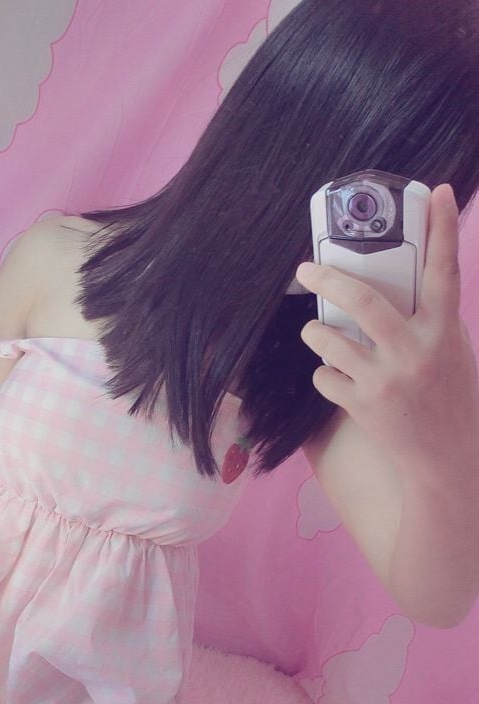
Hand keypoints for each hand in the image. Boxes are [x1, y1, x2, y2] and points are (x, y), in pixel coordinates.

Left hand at [296, 184, 478, 485]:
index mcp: (444, 332)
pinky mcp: (362, 405)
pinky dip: (324, 372)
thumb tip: (398, 282)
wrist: (446, 459)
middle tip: (305, 267)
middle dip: (328, 276)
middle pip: (364, 300)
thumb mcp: (450, 350)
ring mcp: (386, 380)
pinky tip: (336, 377)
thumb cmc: (448, 397)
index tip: (436, 192)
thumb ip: (428, 318)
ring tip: (316, 331)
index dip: (442, 228)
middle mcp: (415, 352)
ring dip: (315, 331)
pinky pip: (324, 376)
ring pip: (329, 339)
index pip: (445, 271)